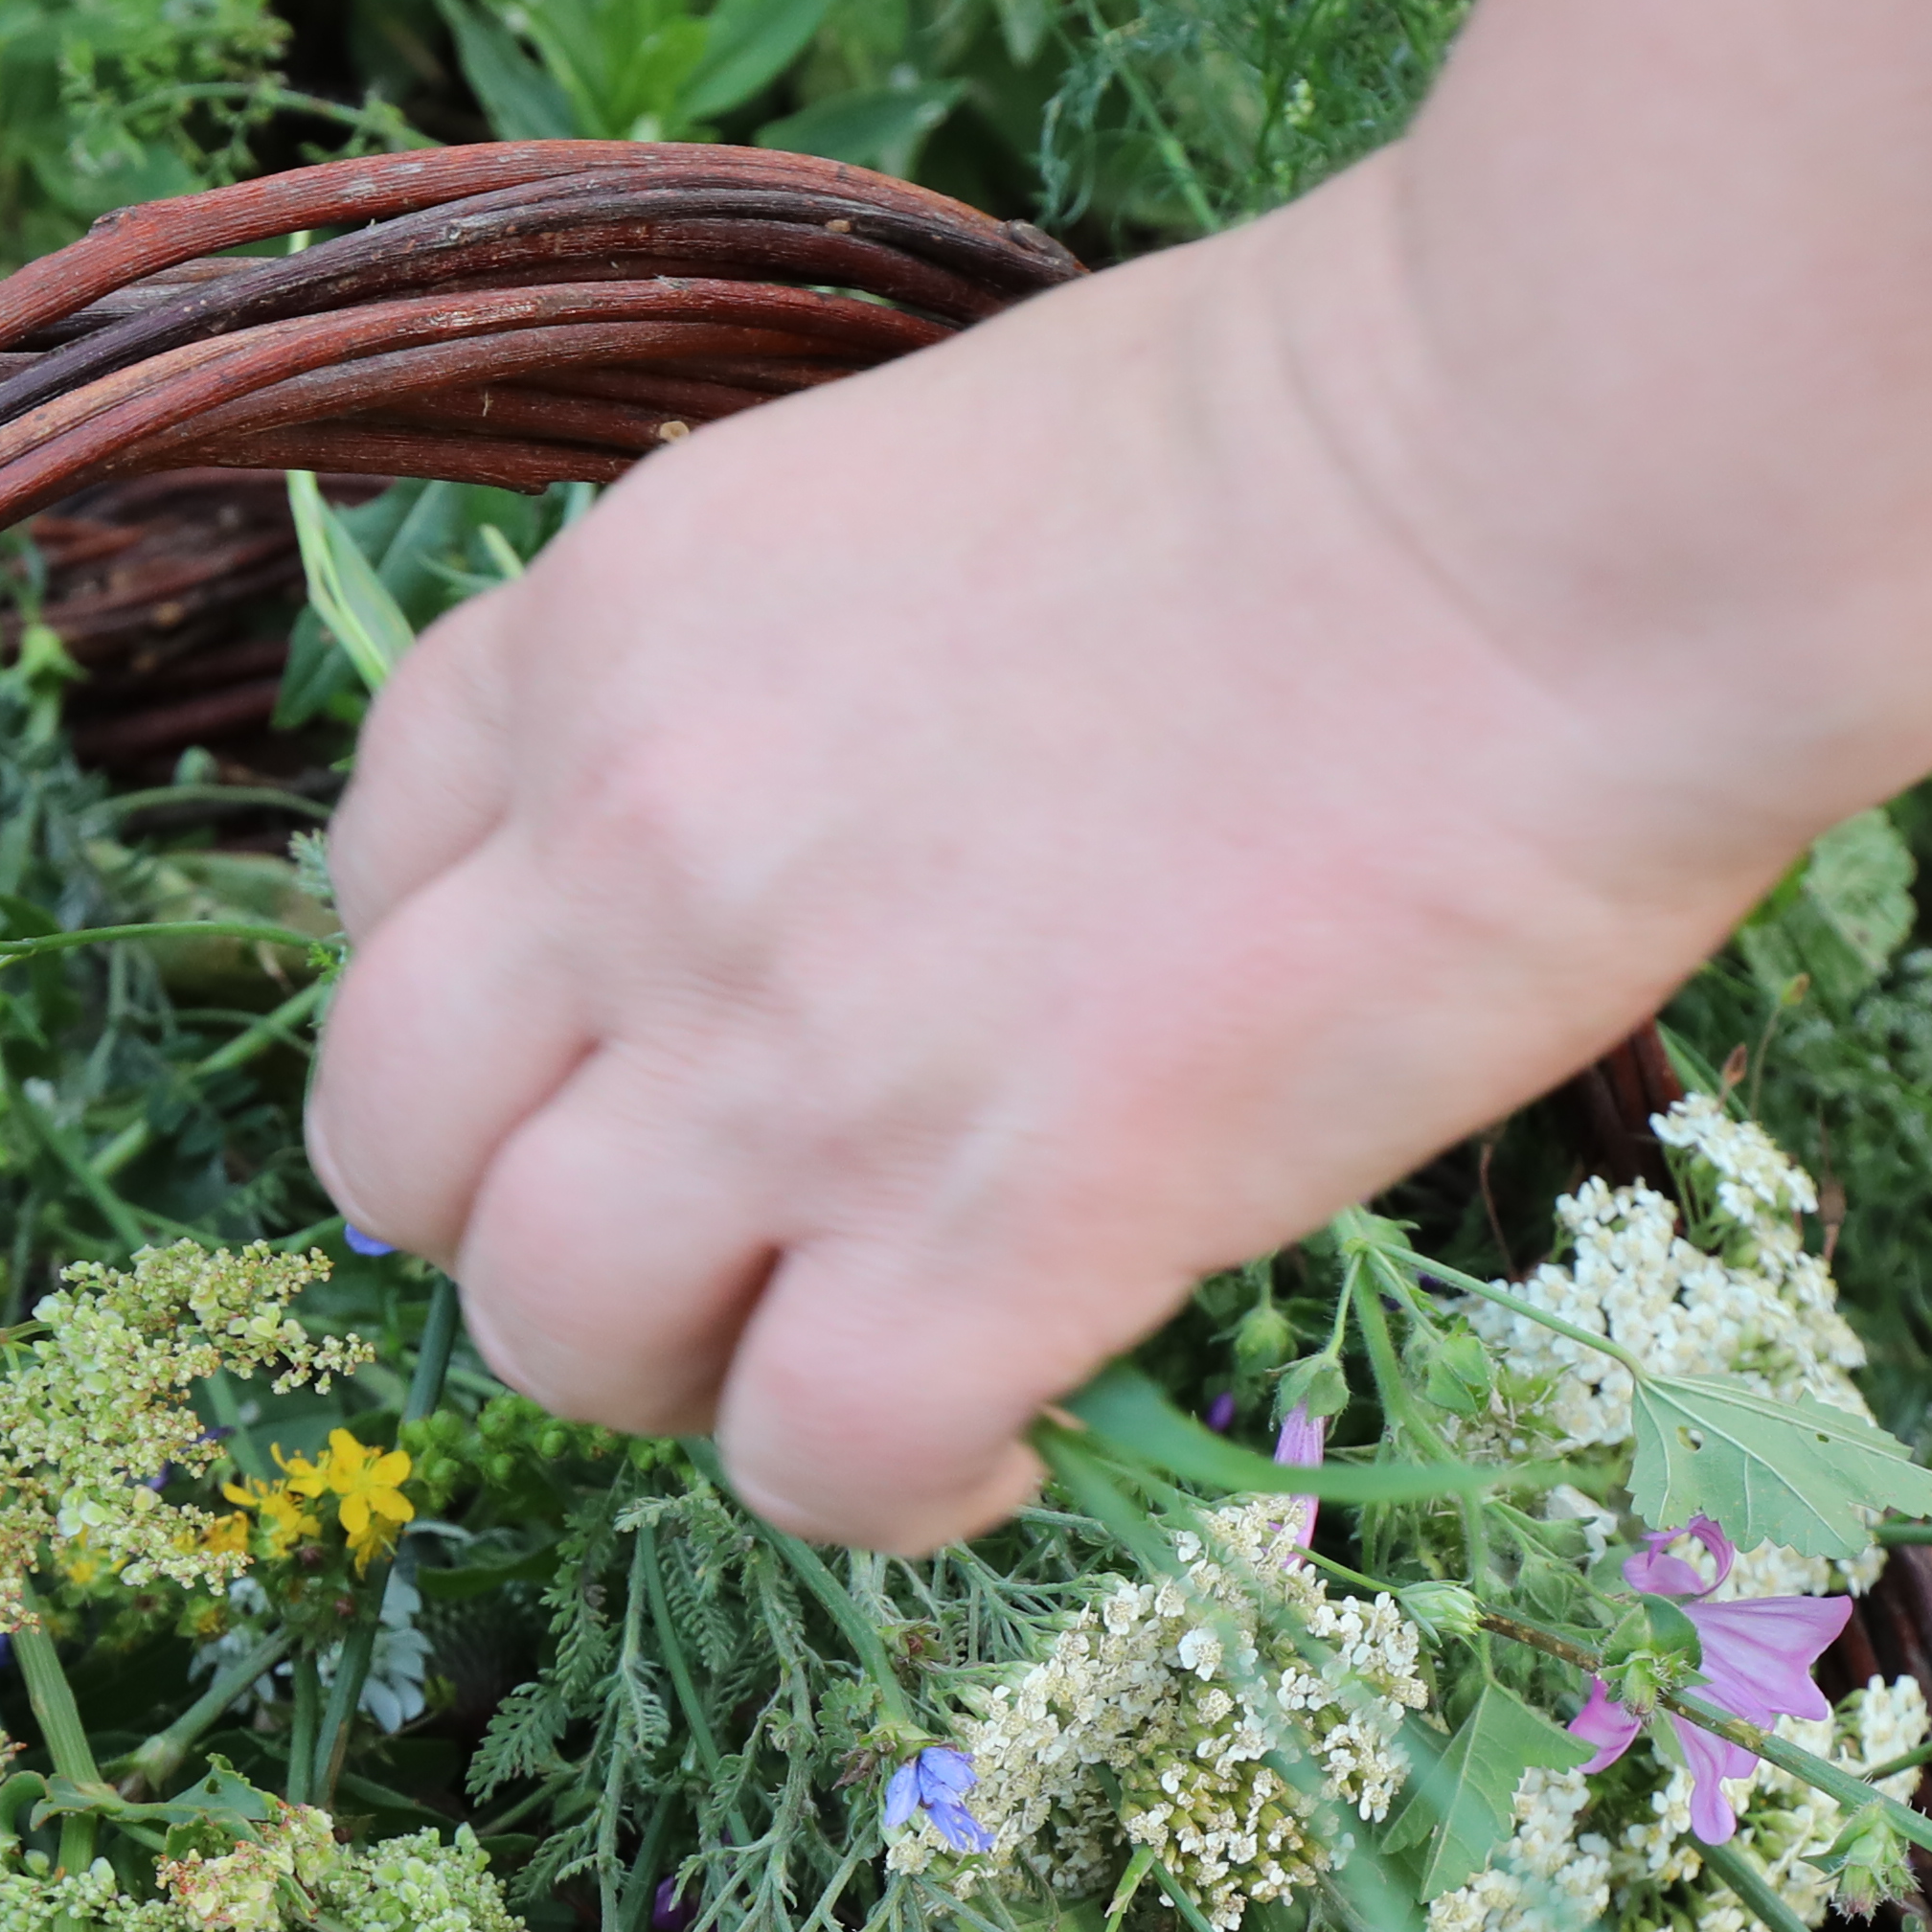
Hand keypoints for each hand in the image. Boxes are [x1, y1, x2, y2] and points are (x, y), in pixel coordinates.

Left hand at [304, 176, 1811, 1551]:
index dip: (496, 1024)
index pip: (381, 892)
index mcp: (615, 631)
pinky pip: (819, 1461)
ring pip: (557, 1335)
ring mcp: (784, 1048)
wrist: (1550, 497)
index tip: (633, 1068)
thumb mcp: (933, 490)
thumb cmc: (1345, 443)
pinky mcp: (988, 1222)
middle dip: (541, 1227)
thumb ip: (810, 684)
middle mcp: (635, 843)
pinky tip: (1013, 1436)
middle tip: (732, 1246)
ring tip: (861, 1349)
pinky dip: (894, 1488)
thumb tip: (868, 860)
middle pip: (403, 1149)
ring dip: (688, 1379)